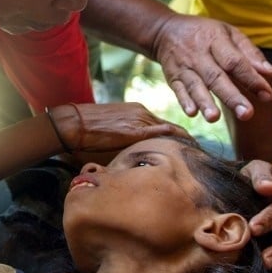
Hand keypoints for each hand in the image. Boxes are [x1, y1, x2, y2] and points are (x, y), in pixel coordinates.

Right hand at [49, 102, 190, 152]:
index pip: (166, 126)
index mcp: (138, 112)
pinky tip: (189, 151)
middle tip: (200, 158)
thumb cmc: (86, 132)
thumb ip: (127, 141)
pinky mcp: (135, 129)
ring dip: (185, 143)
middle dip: (188, 142)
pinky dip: (179, 140)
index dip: (180, 139)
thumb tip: (136, 160)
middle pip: (173, 128)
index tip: (190, 151)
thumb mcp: (112, 133)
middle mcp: (143, 113)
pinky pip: (165, 133)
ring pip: (172, 130)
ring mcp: (140, 119)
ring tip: (198, 158)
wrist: (70, 123)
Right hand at [151, 13, 271, 122]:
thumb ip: (249, 53)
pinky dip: (184, 101)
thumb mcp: (228, 33)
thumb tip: (269, 74)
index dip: (251, 78)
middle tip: (247, 114)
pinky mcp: (172, 77)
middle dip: (231, 97)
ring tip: (214, 118)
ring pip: (195, 86)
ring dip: (205, 102)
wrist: (165, 31)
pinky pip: (178, 90)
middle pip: (216, 77)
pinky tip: (192, 113)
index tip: (266, 95)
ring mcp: (184, 67)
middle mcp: (198, 54)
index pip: (235, 61)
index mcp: (215, 40)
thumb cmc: (205, 34)